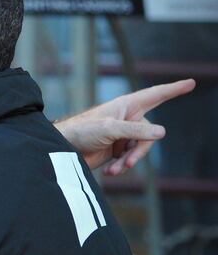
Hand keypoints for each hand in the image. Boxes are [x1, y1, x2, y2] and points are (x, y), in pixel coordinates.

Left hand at [54, 79, 195, 175]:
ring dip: (129, 161)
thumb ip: (135, 131)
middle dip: (140, 150)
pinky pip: (129, 159)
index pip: (155, 95)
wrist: (63, 150)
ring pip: (140, 149)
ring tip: (115, 169)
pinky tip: (111, 172)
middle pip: (149, 134)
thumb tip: (162, 132)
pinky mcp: (116, 150)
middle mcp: (126, 119)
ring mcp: (122, 135)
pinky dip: (122, 166)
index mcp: (126, 106)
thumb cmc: (82, 131)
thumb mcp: (110, 129)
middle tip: (128, 161)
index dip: (173, 89)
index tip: (191, 83)